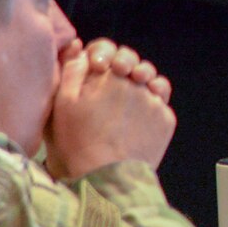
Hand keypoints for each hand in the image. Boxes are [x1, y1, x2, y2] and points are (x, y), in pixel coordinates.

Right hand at [45, 40, 177, 178]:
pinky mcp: (166, 118)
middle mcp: (135, 82)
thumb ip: (71, 71)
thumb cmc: (77, 142)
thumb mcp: (62, 105)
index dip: (100, 55)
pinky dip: (150, 105)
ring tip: (127, 102)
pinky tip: (136, 120)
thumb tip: (80, 51)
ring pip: (150, 80)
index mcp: (108, 75)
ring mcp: (154, 100)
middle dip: (122, 66)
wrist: (106, 178)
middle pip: (132, 62)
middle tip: (114, 81)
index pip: (107, 48)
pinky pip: (160, 102)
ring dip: (140, 84)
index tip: (96, 67)